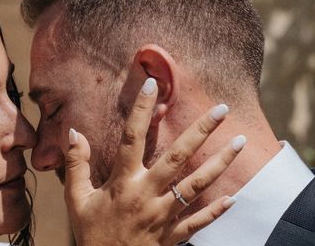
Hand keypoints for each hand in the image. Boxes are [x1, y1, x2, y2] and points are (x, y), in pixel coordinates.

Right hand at [64, 78, 243, 245]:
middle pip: (177, 156)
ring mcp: (163, 215)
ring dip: (220, 163)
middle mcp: (146, 195)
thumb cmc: (91, 235)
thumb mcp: (76, 200)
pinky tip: (234, 197)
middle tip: (221, 108)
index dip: (141, 109)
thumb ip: (76, 164)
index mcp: (122, 183)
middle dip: (201, 130)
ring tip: (240, 141)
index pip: (132, 137)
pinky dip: (216, 210)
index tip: (152, 84)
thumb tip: (74, 132)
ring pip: (197, 185)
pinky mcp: (173, 235)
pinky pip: (198, 221)